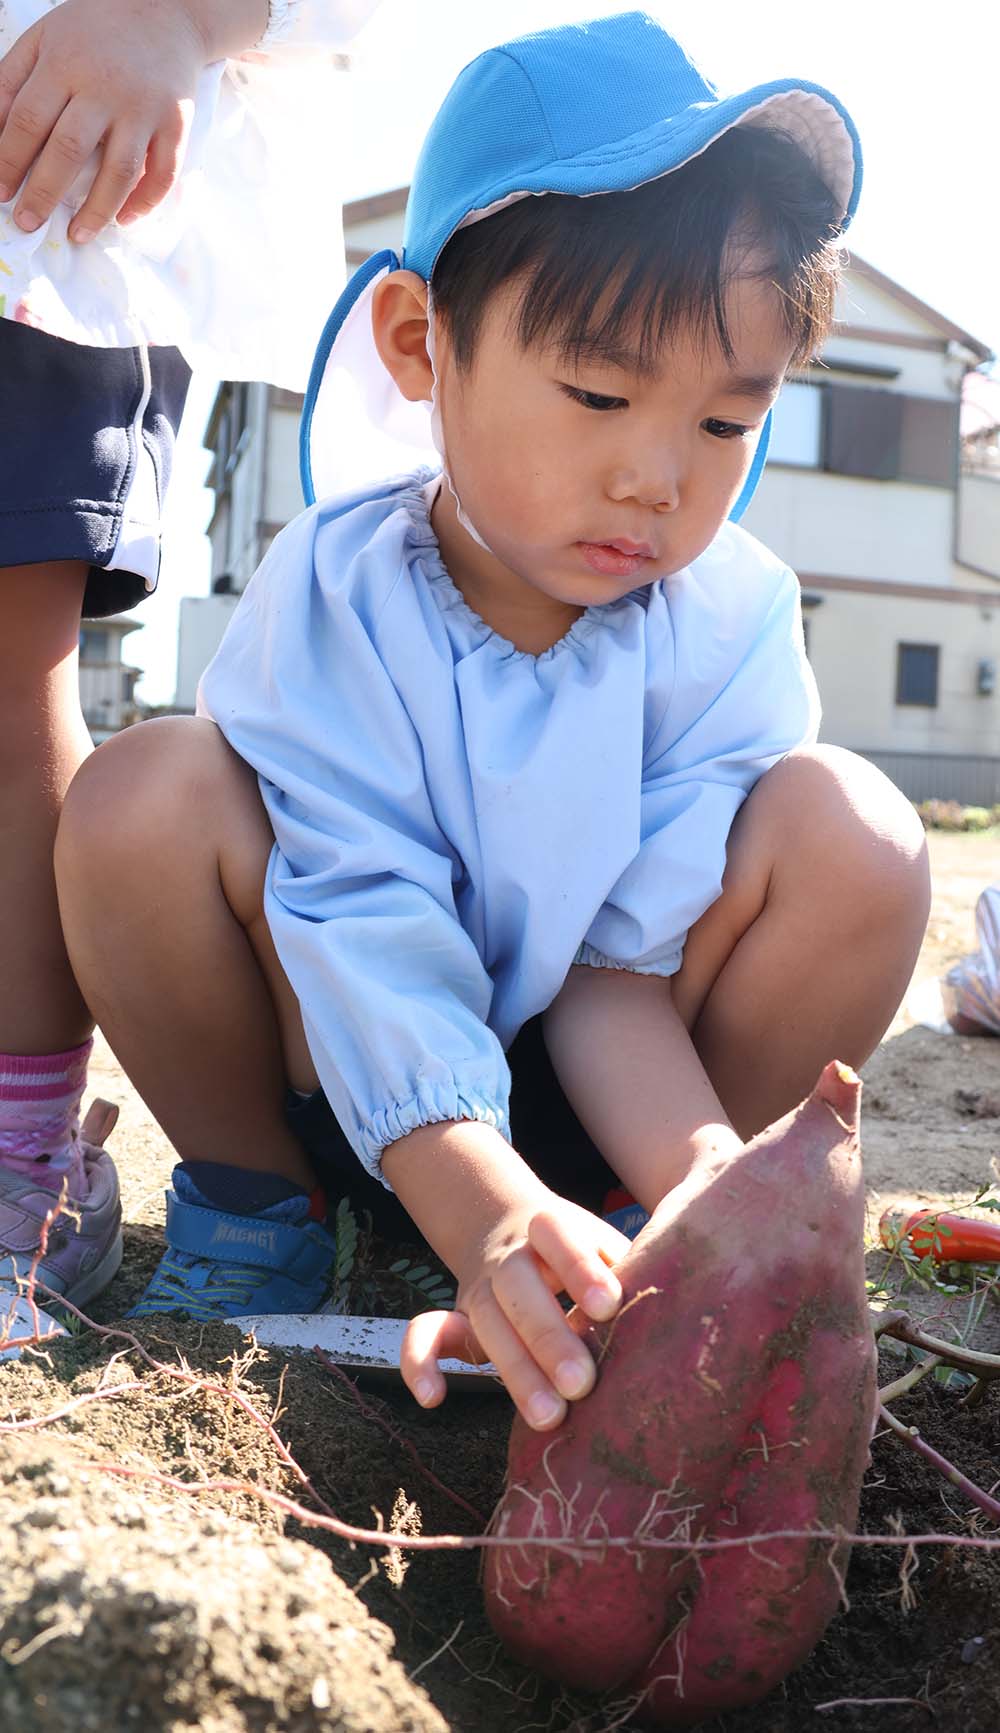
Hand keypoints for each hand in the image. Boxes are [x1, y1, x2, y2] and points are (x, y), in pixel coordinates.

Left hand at [0, 0, 246, 239]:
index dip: (10, 160)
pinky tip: (124, 220)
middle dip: (44, 192)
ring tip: (77, 235)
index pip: (29, 120)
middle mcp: (105, 87)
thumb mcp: (44, 39)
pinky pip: (162, 173)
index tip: (0, 192)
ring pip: (118, 170)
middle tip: (27, 222)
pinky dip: (145, 202)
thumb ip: (13, 79)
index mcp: (65, 63)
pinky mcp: (175, 122)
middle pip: (69, 150)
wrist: (165, 10)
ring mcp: (143, 107)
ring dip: (96, 210)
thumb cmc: (94, 30)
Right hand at [399, 1198, 630, 1430]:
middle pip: (519, 1288)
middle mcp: (510, 1256)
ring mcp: (480, 1286)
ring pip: (486, 1323)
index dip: (579, 1267)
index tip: (609, 1305)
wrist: (515, 1227)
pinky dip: (417, 1361)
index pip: (557, 1234)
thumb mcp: (609, 1244)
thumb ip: (632, 1270)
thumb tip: (678, 1312)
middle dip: (549, 1336)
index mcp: (550, 1226)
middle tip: (583, 1383)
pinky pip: (428, 1334)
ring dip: (514, 1372)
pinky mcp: (459, 1317)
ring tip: (551, 1419)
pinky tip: (433, 1398)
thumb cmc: (584, 1252)